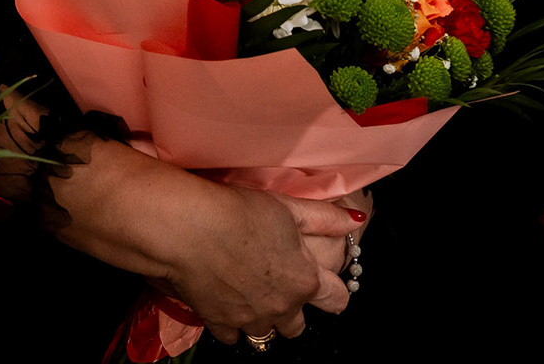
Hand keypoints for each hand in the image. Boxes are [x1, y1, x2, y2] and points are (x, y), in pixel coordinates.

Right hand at [45, 138, 335, 344]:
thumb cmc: (239, 212)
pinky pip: (233, 336)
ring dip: (261, 317)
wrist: (187, 229)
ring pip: (266, 334)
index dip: (333, 291)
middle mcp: (282, 307)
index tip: (323, 283)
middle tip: (277, 285)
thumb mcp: (287, 208)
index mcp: (305, 280)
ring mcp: (250, 320)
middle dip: (292, 309)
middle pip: (298, 326)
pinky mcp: (220, 324)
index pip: (338, 300)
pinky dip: (231, 322)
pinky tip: (224, 300)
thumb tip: (356, 221)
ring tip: (247, 292)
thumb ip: (325, 218)